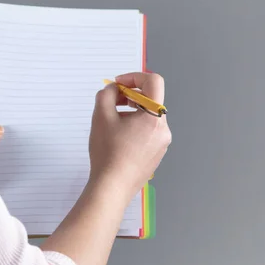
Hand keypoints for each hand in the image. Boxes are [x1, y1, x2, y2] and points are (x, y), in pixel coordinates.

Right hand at [89, 72, 170, 200]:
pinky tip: (118, 139)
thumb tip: (112, 89)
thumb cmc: (108, 153)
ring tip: (112, 124)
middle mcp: (164, 129)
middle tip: (111, 101)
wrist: (112, 187)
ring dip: (131, 113)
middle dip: (130, 96)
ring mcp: (162, 144)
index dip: (134, 77)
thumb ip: (106, 94)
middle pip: (151, 100)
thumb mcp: (101, 116)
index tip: (118, 84)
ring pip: (148, 117)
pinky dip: (135, 128)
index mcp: (155, 117)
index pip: (154, 82)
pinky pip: (148, 132)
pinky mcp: (156, 154)